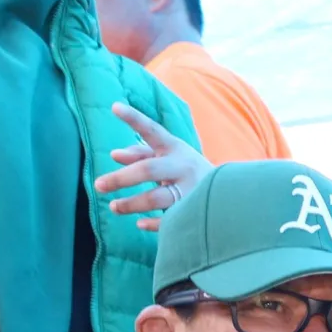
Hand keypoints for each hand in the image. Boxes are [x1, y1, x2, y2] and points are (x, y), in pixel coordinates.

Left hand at [96, 103, 211, 231]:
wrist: (232, 194)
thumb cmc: (187, 172)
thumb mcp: (168, 157)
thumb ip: (141, 154)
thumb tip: (114, 154)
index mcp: (175, 147)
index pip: (152, 130)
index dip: (134, 118)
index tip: (114, 107)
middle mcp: (183, 166)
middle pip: (148, 170)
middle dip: (121, 178)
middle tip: (98, 185)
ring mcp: (191, 189)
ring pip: (157, 198)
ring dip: (131, 204)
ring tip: (113, 207)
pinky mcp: (195, 211)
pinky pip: (169, 220)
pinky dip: (152, 223)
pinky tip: (139, 224)